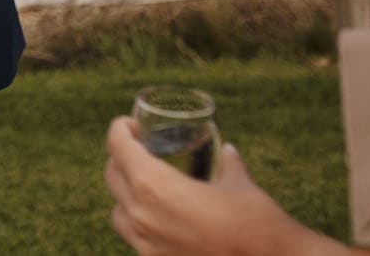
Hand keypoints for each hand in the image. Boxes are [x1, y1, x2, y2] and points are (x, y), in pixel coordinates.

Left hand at [103, 118, 343, 255]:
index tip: (129, 125)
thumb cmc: (257, 223)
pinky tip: (162, 221)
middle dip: (121, 158)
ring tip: (145, 188)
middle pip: (112, 176)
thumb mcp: (239, 184)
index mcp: (153, 185)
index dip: (119, 129)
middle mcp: (141, 215)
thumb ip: (227, 163)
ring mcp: (146, 245)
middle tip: (140, 151)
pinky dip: (141, 226)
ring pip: (118, 212)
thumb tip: (227, 150)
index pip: (117, 147)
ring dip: (125, 196)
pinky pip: (136, 240)